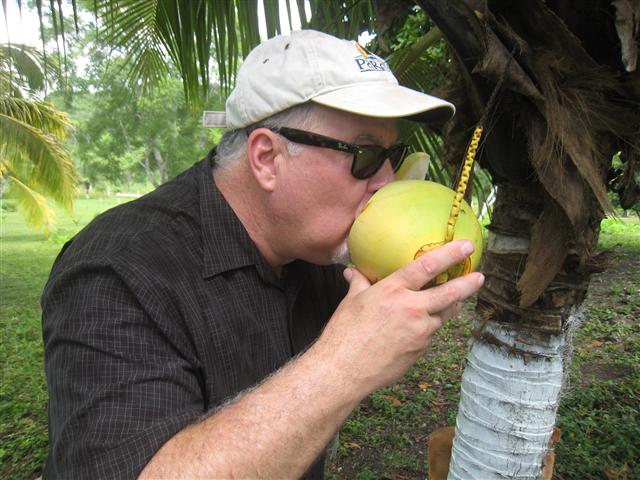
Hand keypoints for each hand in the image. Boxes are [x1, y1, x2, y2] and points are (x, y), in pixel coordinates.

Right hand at [315, 240, 483, 395]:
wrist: (344, 370)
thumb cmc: (344, 333)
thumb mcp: (351, 301)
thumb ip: (359, 283)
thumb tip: (353, 272)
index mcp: (393, 291)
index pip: (427, 267)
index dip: (450, 254)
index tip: (466, 247)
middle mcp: (411, 309)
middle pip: (450, 293)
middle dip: (468, 284)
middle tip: (479, 276)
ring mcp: (419, 332)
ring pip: (443, 315)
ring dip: (450, 307)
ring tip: (456, 300)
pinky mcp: (420, 351)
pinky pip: (430, 334)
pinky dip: (428, 327)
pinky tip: (417, 328)